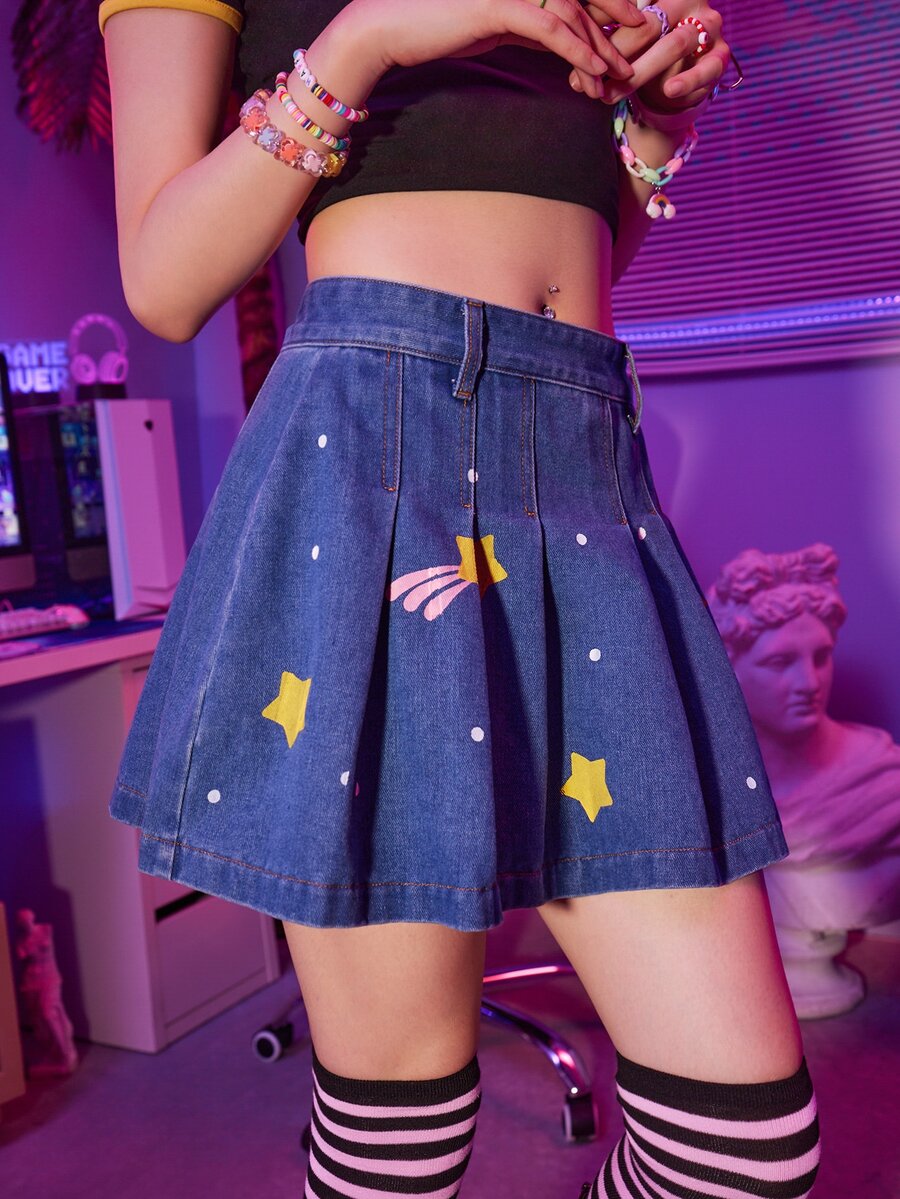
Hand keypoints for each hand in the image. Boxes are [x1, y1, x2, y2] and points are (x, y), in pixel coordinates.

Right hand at [342, 0, 645, 100]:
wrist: (390, 29)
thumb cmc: (434, 27)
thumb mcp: (489, 26)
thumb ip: (521, 26)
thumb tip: (549, 41)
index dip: (605, 5)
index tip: (629, 28)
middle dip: (613, 24)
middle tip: (635, 53)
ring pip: (572, 14)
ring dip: (598, 47)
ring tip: (616, 75)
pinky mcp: (501, 6)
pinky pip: (551, 28)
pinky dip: (576, 50)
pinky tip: (593, 70)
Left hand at [573, 0, 729, 108]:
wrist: (677, 80)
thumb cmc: (646, 51)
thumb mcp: (623, 38)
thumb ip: (603, 33)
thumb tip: (572, 40)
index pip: (633, 6)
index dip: (605, 23)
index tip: (579, 45)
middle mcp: (689, 2)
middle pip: (651, 24)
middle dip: (617, 53)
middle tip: (592, 75)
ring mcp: (709, 27)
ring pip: (674, 45)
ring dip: (640, 72)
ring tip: (612, 94)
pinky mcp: (720, 56)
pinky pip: (706, 68)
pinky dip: (687, 80)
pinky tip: (669, 90)